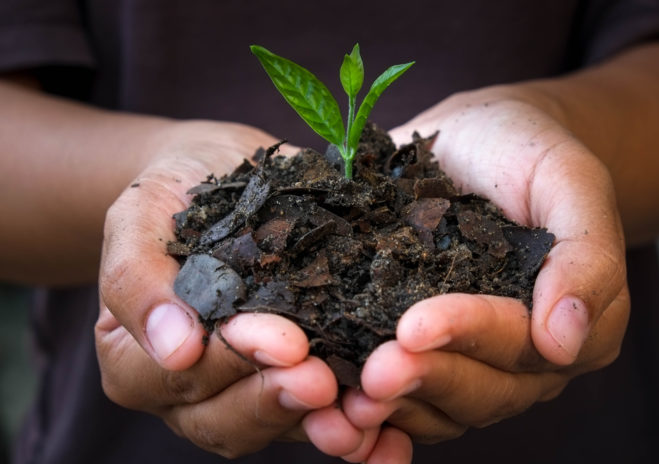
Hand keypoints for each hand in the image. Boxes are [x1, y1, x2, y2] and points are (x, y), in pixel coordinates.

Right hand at [96, 120, 355, 457]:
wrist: (218, 174)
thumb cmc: (174, 193)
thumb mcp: (139, 216)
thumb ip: (137, 279)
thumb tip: (175, 349)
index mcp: (134, 357)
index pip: (179, 377)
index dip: (232, 363)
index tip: (284, 341)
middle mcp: (184, 388)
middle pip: (224, 420)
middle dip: (278, 400)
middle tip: (324, 380)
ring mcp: (237, 389)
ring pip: (272, 427)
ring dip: (319, 427)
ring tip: (365, 418)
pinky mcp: (286, 379)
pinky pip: (312, 417)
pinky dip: (350, 429)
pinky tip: (388, 434)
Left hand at [340, 91, 628, 454]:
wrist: (476, 143)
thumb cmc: (526, 152)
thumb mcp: (569, 180)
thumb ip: (587, 254)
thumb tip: (565, 340)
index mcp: (569, 321)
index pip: (521, 342)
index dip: (468, 335)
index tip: (413, 327)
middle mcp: (521, 354)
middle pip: (481, 390)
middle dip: (426, 379)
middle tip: (373, 374)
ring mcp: (470, 360)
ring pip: (441, 407)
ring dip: (396, 408)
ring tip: (347, 401)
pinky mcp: (422, 353)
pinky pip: (406, 399)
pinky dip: (375, 414)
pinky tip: (336, 410)